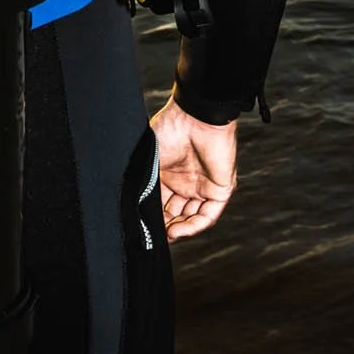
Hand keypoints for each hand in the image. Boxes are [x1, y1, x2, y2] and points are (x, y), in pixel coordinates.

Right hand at [149, 94, 237, 240]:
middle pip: (176, 212)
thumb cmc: (169, 129)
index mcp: (169, 173)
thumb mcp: (150, 160)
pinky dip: (193, 226)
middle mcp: (186, 182)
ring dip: (179, 228)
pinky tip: (177, 231)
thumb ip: (144, 183)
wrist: (195, 117)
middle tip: (153, 235)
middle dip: (165, 225)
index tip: (142, 227)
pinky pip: (208, 215)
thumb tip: (134, 208)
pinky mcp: (220, 190)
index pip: (161, 202)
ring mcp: (203, 186)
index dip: (153, 215)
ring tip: (165, 235)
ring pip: (192, 216)